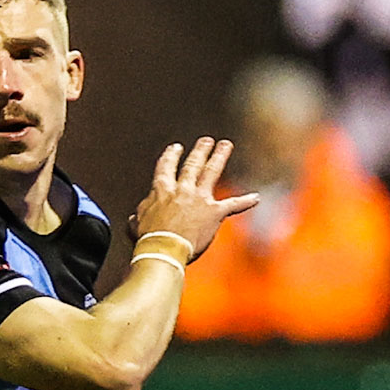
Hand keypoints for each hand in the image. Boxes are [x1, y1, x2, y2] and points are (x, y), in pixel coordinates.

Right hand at [132, 137, 260, 261]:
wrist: (164, 248)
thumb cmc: (149, 238)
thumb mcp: (136, 224)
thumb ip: (139, 216)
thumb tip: (134, 217)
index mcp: (162, 190)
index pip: (166, 168)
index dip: (171, 157)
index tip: (175, 148)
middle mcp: (182, 189)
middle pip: (192, 164)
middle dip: (200, 151)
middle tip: (207, 141)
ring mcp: (200, 199)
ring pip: (211, 172)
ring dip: (219, 157)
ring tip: (225, 145)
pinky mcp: (215, 212)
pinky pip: (233, 205)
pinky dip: (245, 202)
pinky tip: (256, 198)